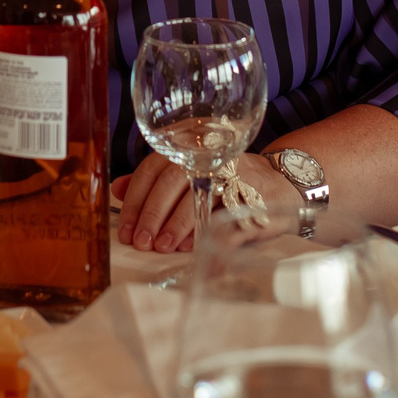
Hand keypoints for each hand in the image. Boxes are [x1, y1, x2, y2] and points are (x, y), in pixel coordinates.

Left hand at [115, 151, 277, 252]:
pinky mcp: (253, 194)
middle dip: (153, 214)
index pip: (152, 168)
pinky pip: (225, 216)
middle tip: (141, 242)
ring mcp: (233, 172)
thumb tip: (116, 189)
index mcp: (188, 147)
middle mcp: (209, 154)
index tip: (126, 228)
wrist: (280, 183)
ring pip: (198, 196)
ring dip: (177, 225)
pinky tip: (194, 251)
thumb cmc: (226, 181)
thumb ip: (154, 180)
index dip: (135, 199)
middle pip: (172, 180)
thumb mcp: (189, 174)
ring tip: (163, 247)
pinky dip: (208, 236)